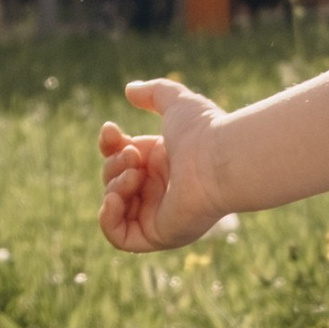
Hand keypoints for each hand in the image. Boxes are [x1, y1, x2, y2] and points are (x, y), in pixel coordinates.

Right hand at [98, 77, 238, 253]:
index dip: (109, 144)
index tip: (111, 129)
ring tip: (133, 175)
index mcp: (163, 162)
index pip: (122, 158)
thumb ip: (154, 93)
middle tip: (134, 157)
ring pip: (115, 207)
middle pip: (114, 181)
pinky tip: (115, 198)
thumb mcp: (175, 102)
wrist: (220, 161)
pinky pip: (120, 237)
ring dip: (113, 187)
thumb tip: (130, 89)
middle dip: (114, 166)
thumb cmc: (203, 132)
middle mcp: (161, 190)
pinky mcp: (159, 235)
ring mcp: (160, 214)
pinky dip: (108, 219)